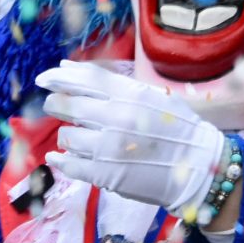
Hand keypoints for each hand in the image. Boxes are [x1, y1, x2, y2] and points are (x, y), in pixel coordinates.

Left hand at [36, 60, 227, 215]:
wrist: (200, 167)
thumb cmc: (178, 128)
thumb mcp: (151, 95)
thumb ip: (112, 83)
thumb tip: (68, 68)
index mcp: (129, 94)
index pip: (82, 80)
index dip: (58, 77)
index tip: (44, 79)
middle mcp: (115, 117)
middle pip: (67, 105)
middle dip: (55, 104)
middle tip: (55, 106)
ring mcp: (108, 148)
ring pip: (66, 136)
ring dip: (67, 135)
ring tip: (77, 137)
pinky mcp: (104, 175)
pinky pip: (69, 165)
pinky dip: (60, 160)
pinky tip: (58, 158)